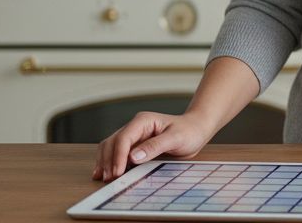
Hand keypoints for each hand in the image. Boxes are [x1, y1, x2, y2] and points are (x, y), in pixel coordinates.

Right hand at [93, 111, 211, 181]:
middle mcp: (135, 127)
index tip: (117, 172)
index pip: (123, 138)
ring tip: (104, 179)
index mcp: (143, 121)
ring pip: (110, 147)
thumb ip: (155, 146)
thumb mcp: (177, 138)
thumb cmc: (189, 131)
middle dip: (108, 161)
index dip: (117, 156)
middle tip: (109, 179)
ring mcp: (133, 137)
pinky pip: (116, 154)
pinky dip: (109, 163)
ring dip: (105, 162)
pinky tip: (106, 174)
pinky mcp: (134, 146)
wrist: (196, 130)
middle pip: (112, 143)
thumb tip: (133, 156)